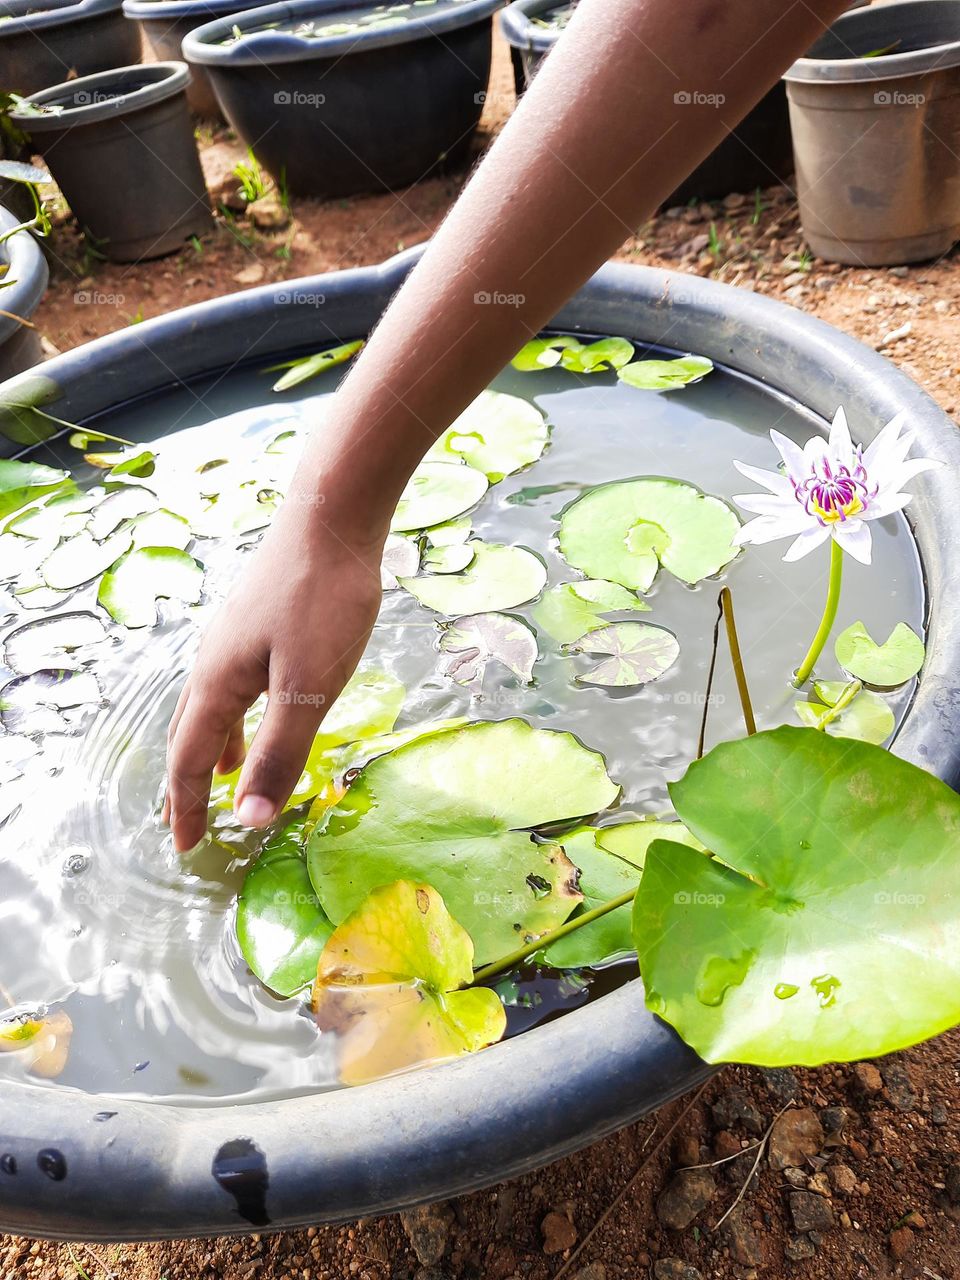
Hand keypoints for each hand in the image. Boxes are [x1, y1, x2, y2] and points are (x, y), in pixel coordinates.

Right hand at [163, 504, 383, 851]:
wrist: (331, 517)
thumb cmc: (323, 601)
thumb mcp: (308, 686)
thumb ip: (280, 751)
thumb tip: (250, 817)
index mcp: (217, 683)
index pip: (191, 760)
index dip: (189, 807)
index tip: (187, 848)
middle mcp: (213, 661)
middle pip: (189, 735)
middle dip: (189, 783)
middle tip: (191, 822)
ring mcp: (233, 638)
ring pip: (211, 707)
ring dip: (213, 748)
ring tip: (226, 777)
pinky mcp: (257, 621)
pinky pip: (234, 684)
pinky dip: (237, 715)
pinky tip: (260, 708)